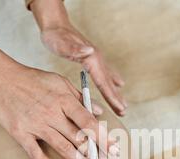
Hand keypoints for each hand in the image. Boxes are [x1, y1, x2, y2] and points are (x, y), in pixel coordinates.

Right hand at [0, 67, 118, 158]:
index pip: (89, 123)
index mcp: (64, 101)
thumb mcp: (60, 82)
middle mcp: (52, 114)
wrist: (1, 78)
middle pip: (79, 138)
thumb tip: (99, 112)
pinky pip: (33, 150)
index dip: (103, 138)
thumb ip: (80, 97)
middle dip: (97, 155)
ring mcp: (36, 124)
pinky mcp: (20, 132)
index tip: (115, 150)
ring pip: (62, 146)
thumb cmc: (33, 80)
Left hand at [29, 0, 126, 115]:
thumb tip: (89, 50)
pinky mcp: (93, 58)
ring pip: (109, 79)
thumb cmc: (55, 36)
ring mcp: (97, 58)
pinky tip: (119, 84)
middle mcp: (97, 59)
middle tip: (124, 113)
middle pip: (109, 83)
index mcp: (91, 59)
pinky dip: (113, 81)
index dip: (112, 96)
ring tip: (123, 105)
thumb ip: (74, 48)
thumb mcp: (61, 43)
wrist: (55, 24)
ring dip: (116, 92)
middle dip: (116, 98)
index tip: (120, 108)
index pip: (103, 82)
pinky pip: (106, 73)